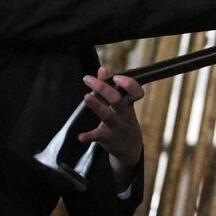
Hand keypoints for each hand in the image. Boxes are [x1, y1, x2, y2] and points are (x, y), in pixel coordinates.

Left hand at [78, 65, 144, 187]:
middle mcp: (124, 114)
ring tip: (86, 97)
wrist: (129, 147)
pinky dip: (88, 136)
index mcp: (129, 104)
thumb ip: (111, 86)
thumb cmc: (123, 118)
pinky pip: (97, 136)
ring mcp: (116, 126)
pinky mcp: (107, 137)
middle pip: (117, 99)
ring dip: (97, 106)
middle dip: (103, 88)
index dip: (128, 84)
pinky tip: (80, 136)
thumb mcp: (122, 103)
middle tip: (88, 79)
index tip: (116, 77)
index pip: (135, 92)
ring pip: (107, 115)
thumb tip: (102, 69)